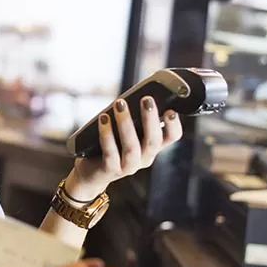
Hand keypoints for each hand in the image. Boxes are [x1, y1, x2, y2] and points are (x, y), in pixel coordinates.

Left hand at [67, 97, 182, 200]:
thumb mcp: (125, 130)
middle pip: (153, 141)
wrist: (92, 171)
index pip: (171, 137)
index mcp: (152, 147)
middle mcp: (144, 158)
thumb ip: (133, 117)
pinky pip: (110, 152)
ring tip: (120, 104)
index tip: (171, 110)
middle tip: (146, 99)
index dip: (174, 125)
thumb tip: (131, 94)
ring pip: (132, 147)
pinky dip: (107, 134)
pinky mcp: (110, 170)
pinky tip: (103, 118)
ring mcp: (128, 167)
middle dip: (150, 119)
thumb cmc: (111, 143)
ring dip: (126, 124)